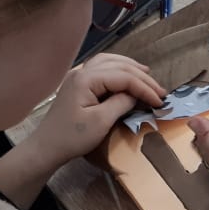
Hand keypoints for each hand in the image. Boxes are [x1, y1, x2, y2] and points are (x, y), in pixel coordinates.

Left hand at [29, 54, 164, 171]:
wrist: (47, 147)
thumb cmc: (73, 137)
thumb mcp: (101, 122)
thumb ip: (121, 103)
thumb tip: (136, 95)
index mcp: (87, 79)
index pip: (124, 77)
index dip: (145, 88)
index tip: (160, 101)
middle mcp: (82, 71)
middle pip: (118, 66)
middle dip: (141, 77)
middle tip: (160, 91)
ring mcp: (78, 76)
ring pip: (109, 62)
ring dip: (130, 68)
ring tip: (147, 75)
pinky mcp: (78, 84)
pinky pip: (101, 68)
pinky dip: (117, 70)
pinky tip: (126, 75)